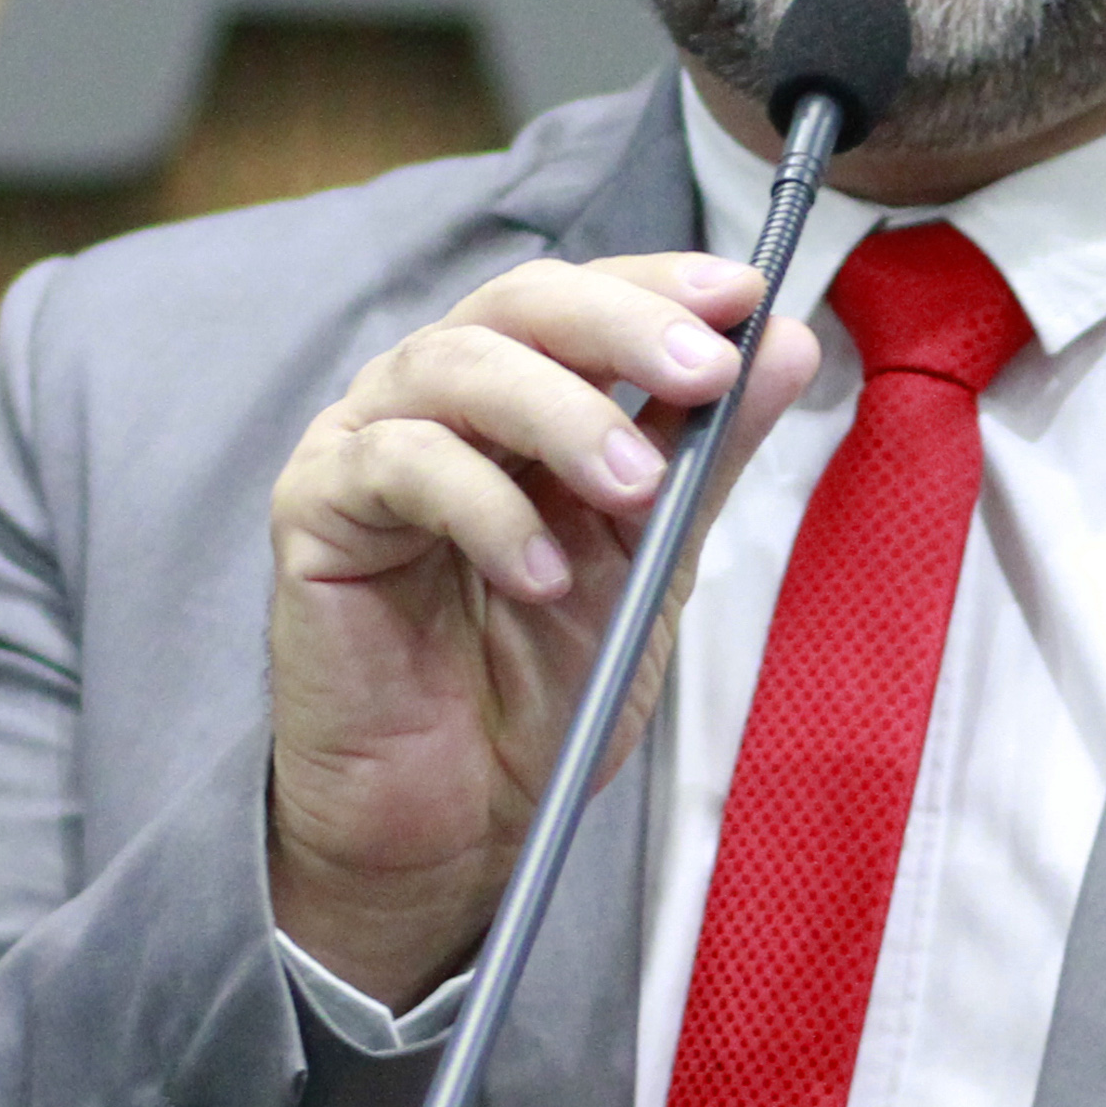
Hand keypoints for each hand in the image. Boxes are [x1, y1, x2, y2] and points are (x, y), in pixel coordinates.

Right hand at [265, 253, 819, 1006]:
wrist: (452, 822)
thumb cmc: (537, 690)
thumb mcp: (651, 561)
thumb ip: (706, 454)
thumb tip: (789, 345)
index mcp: (520, 398)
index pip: (582, 300)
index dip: (659, 284)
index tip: (746, 297)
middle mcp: (437, 400)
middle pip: (517, 306)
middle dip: (621, 327)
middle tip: (703, 370)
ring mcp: (367, 446)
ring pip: (454, 367)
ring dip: (562, 416)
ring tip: (635, 489)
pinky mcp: (315, 512)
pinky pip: (396, 466)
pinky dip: (483, 508)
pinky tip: (541, 573)